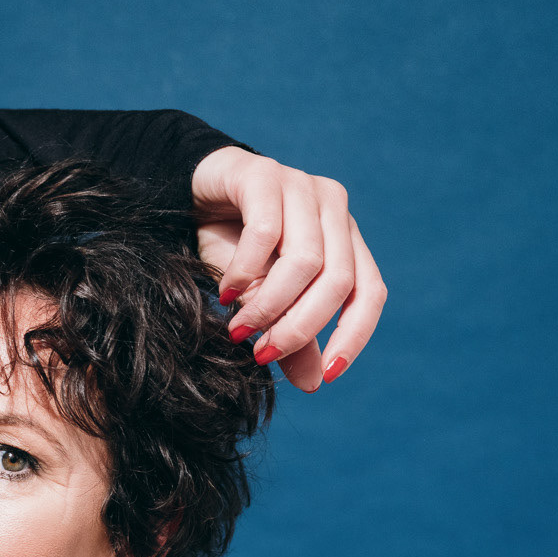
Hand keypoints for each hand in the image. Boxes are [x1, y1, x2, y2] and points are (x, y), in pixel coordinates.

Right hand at [189, 144, 386, 393]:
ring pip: (305, 260)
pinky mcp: (262, 173)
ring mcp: (300, 185)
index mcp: (343, 239)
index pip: (369, 292)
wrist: (188, 198)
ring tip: (239, 329)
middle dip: (300, 328)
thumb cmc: (230, 249)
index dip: (354, 336)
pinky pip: (265, 232)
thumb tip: (313, 383)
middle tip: (263, 354)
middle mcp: (331, 208)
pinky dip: (245, 272)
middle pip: (337, 281)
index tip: (328, 374)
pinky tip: (226, 292)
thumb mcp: (261, 300)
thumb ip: (290, 334)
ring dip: (270, 306)